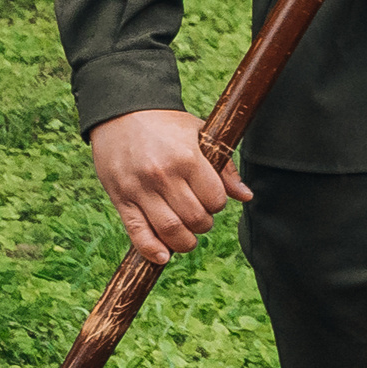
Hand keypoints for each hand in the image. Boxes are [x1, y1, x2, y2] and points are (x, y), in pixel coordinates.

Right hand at [88, 106, 250, 264]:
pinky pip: (137, 233)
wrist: (122, 111)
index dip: (217, 204)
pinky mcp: (120, 199)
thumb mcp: (200, 135)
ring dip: (184, 242)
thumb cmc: (166, 124)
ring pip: (169, 231)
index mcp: (187, 158)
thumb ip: (224, 167)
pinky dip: (152, 250)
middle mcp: (163, 176)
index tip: (212, 199)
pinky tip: (164, 255)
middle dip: (203, 224)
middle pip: (194, 219)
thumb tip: (246, 196)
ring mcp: (140, 189)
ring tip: (186, 236)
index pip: (214, 199)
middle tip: (200, 217)